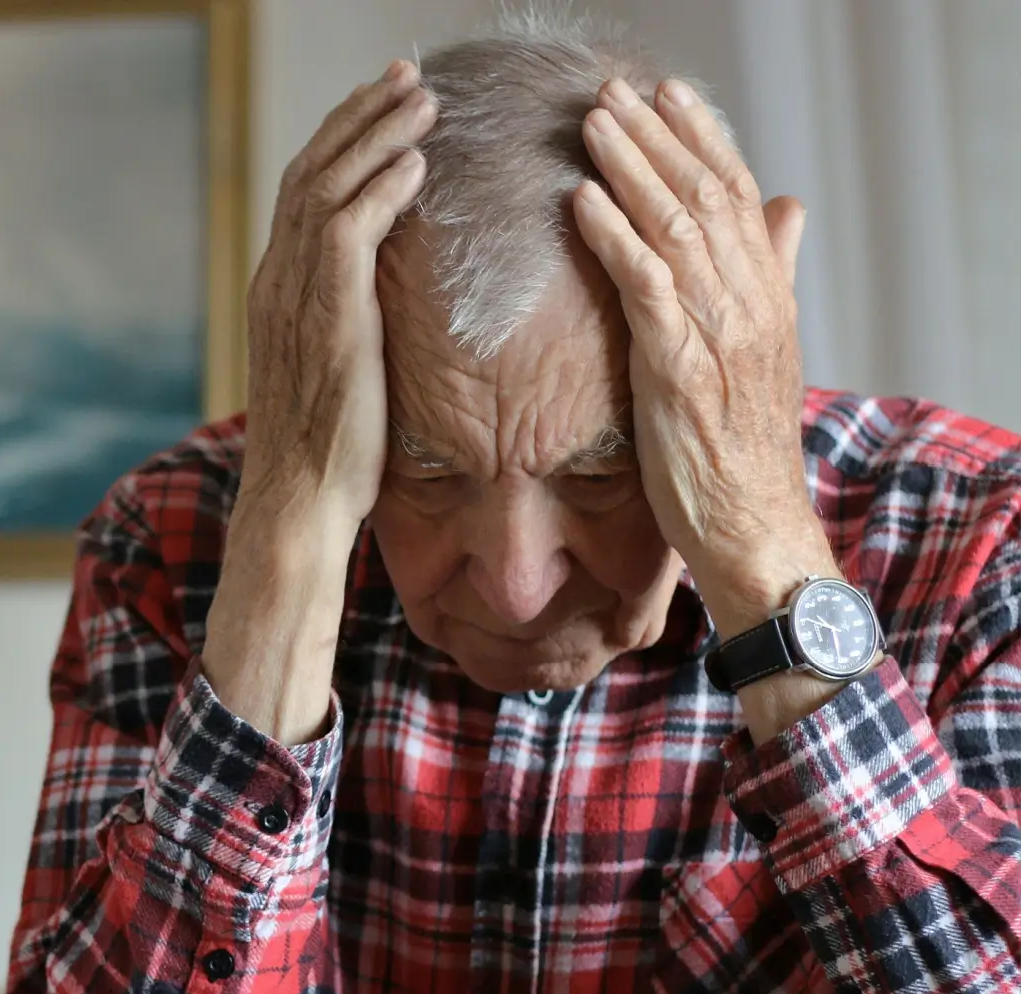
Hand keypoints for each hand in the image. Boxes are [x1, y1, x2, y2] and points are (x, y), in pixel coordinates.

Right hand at [236, 58, 435, 535]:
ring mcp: (295, 297)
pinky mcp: (326, 316)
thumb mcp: (336, 372)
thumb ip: (350, 322)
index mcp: (276, 291)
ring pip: (327, 188)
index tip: (384, 107)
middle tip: (405, 76)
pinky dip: (381, 189)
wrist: (301, 499)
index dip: (342, 142)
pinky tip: (417, 163)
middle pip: (310, 172)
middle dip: (359, 117)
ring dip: (377, 137)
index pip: (303, 192)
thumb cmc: (327, 453)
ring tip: (422, 101)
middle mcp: (277, 282)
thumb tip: (387, 304)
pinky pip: (348, 231)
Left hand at [571, 76, 834, 636]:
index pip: (738, 197)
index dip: (703, 140)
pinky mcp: (681, 369)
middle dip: (659, 138)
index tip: (668, 95)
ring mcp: (718, 335)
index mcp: (767, 298)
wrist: (752, 527)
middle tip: (616, 91)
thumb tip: (786, 210)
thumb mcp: (761, 354)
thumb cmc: (739, 451)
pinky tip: (583, 202)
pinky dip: (615, 237)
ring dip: (631, 170)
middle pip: (705, 197)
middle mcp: (750, 305)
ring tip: (593, 125)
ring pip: (677, 229)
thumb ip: (770, 279)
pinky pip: (646, 285)